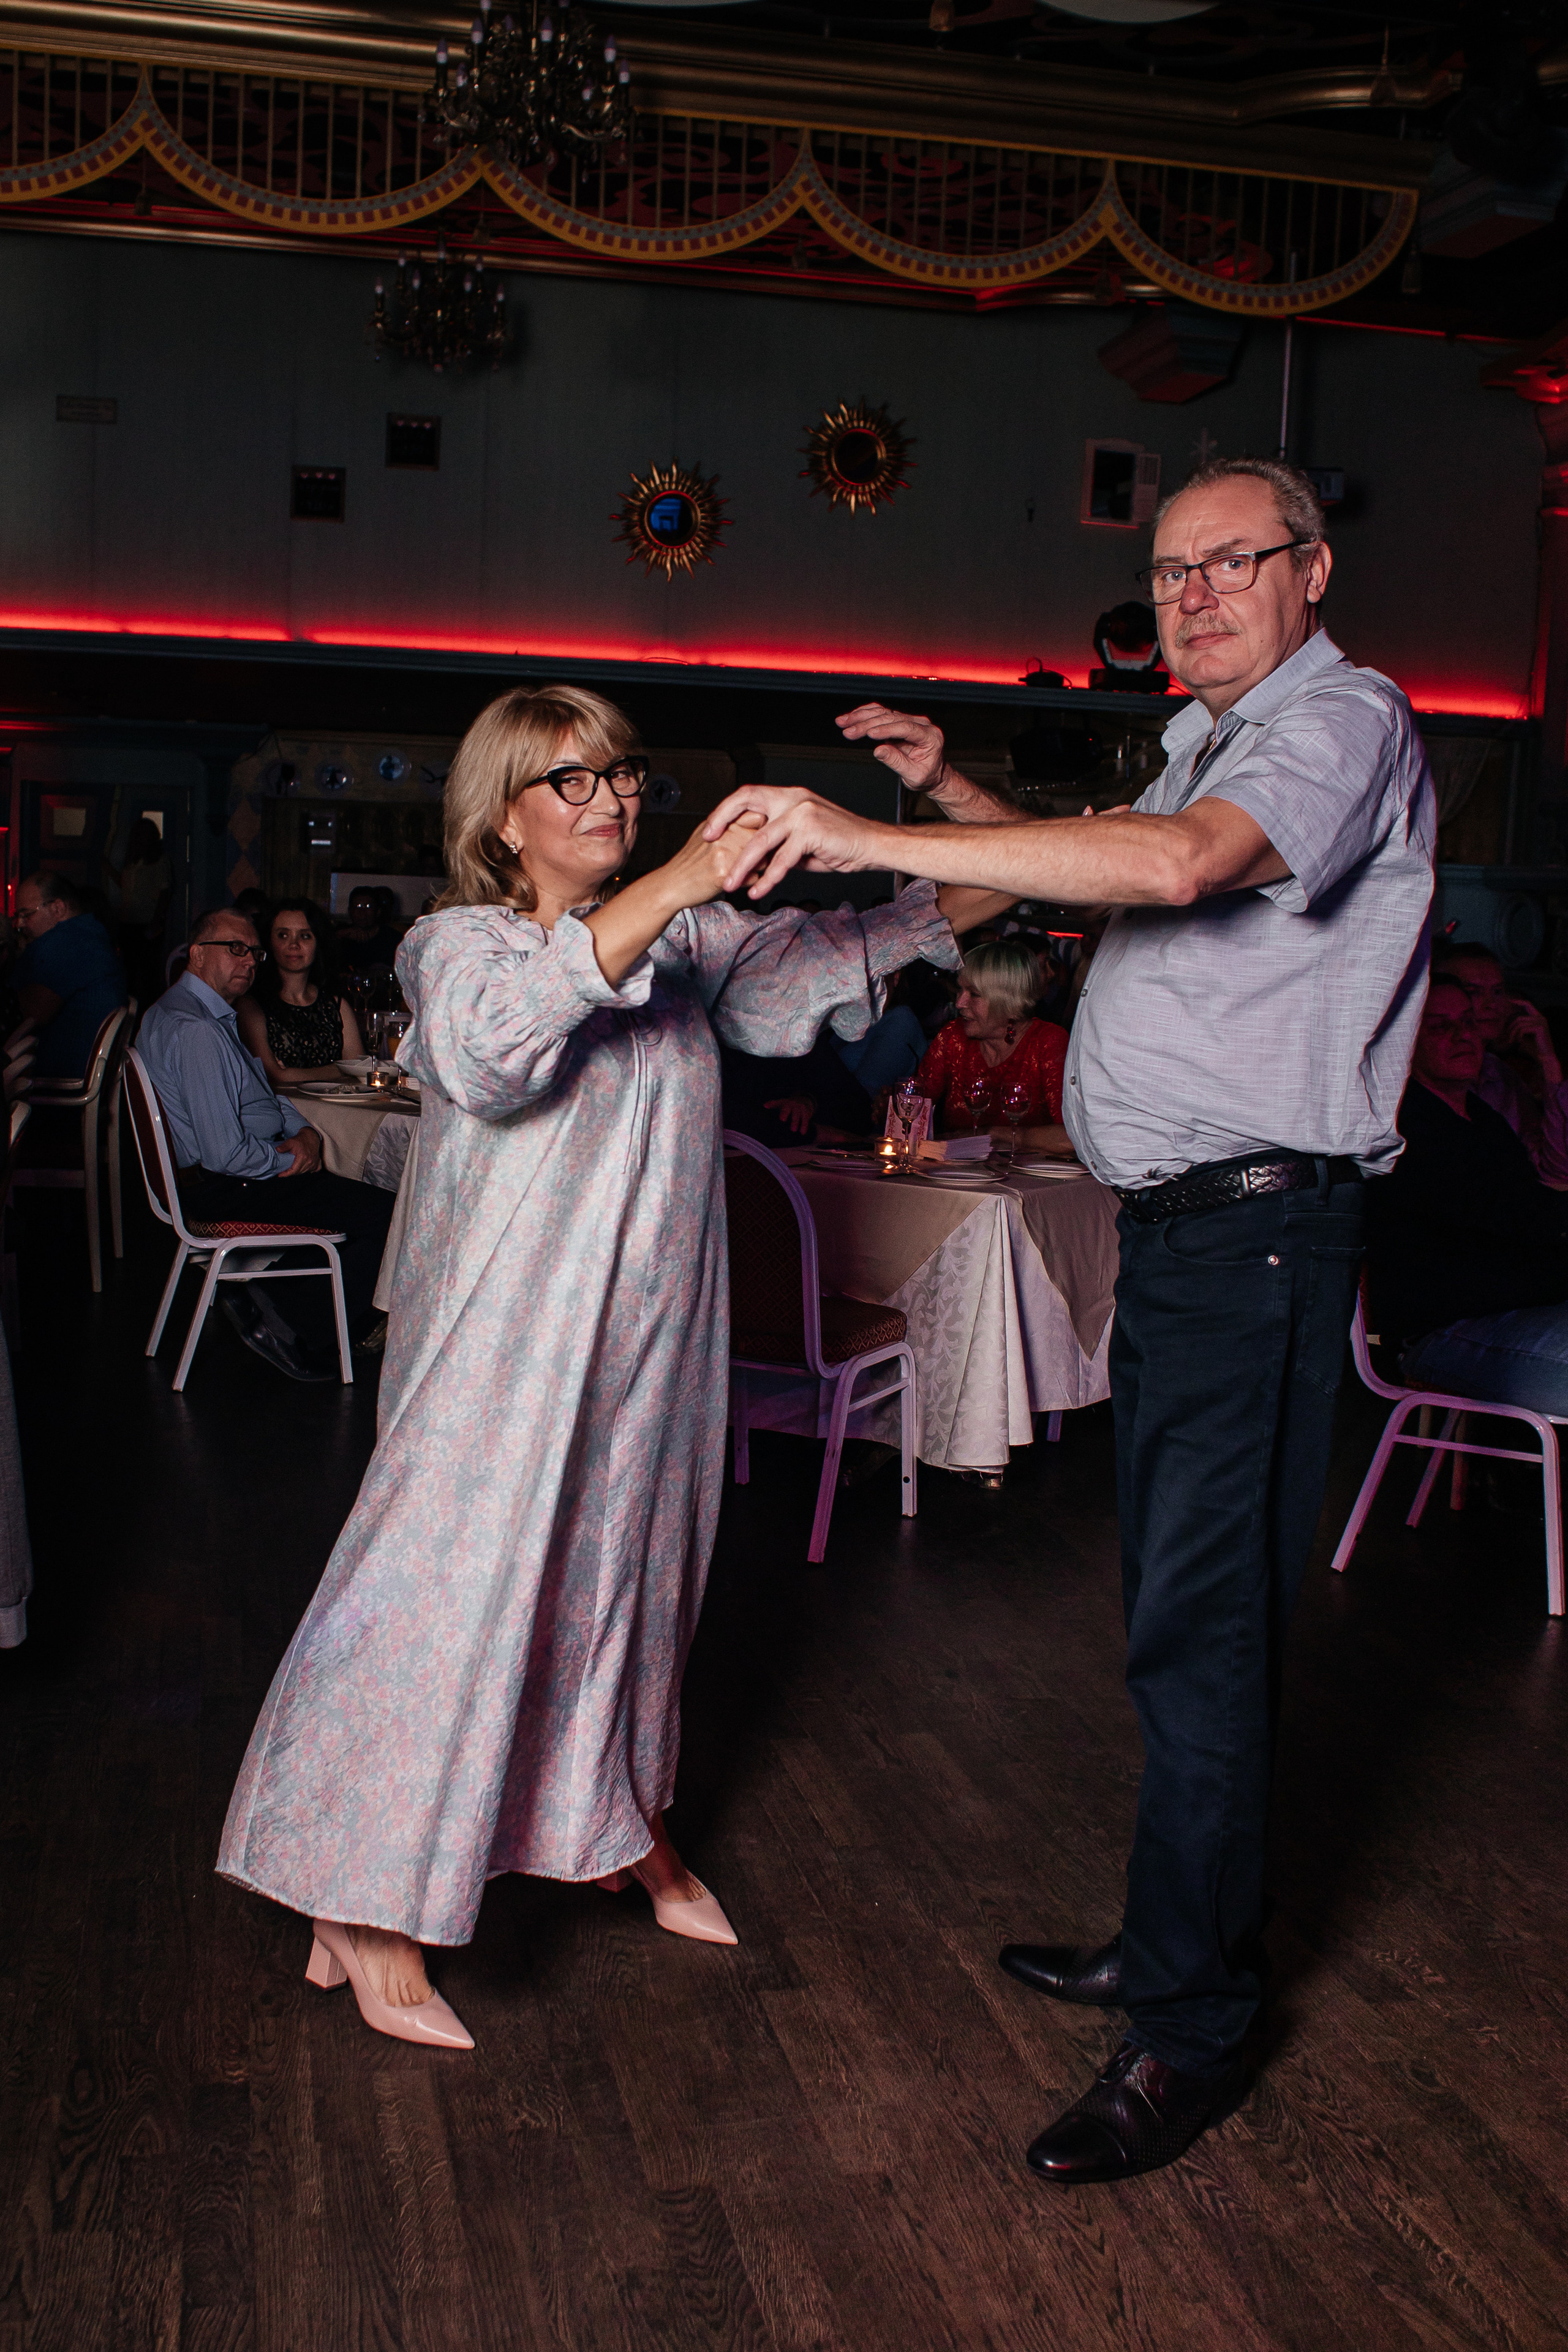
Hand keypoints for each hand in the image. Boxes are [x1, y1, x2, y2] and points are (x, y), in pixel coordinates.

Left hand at [277, 1127, 321, 1176]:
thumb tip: (277, 1150)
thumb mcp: (290, 1141)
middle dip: (291, 1172)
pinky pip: (313, 1170)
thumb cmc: (301, 1139)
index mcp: (303, 1157)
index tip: (280, 1175)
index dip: (286, 1174)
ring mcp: (314, 1163)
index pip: (294, 1170)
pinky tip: (305, 1168)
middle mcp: (310, 1161)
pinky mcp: (317, 1162)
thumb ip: (283, 1146)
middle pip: (299, 1172)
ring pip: (305, 1172)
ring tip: (293, 1168)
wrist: (311, 1136)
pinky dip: (309, 1170)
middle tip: (285, 1170)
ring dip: (298, 1171)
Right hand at [656, 811, 766, 910]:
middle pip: (765, 838)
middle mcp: (726, 833)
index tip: (760, 837)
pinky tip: (734, 881)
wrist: (673, 883)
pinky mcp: (726, 871)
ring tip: (740, 871)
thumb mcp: (705, 834)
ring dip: (758, 868)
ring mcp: (727, 852)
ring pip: (763, 859)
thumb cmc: (689, 862)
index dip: (763, 828)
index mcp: (722, 823)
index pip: (757, 816)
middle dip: (764, 850)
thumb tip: (750, 818)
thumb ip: (726, 826)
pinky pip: (753, 877)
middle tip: (753, 860)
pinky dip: (748, 882)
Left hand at [704, 786, 892, 898]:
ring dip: (742, 865)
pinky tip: (758, 891)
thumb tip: (752, 860)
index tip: (710, 829)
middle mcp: (794, 798)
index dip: (726, 810)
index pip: (749, 794)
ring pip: (761, 840)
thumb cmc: (838, 843)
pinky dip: (768, 878)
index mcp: (789, 796)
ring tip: (730, 884)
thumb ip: (776, 844)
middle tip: (707, 844)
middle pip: (747, 803)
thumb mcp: (800, 842)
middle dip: (721, 821)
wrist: (871, 846)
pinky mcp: (811, 831)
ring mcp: (802, 813)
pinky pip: (782, 860)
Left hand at [764, 1094, 816, 1135]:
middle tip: (782, 1119)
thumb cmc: (789, 1104)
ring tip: (793, 1130)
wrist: (804, 1099)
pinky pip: (806, 1119)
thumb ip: (773, 1104)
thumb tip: (764, 1105)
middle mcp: (793, 1104)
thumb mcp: (781, 1103)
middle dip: (785, 1113)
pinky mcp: (807, 1113)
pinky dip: (804, 1126)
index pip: (779, 1103)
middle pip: (788, 1109)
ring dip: (796, 1122)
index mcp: (785, 1103)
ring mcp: (800, 1108)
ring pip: (798, 1115)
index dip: (774, 1105)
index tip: (772, 1111)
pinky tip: (802, 1132)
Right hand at [836, 703, 946, 791]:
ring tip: (842, 722)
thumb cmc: (926, 776)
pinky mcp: (899, 721)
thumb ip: (897, 762)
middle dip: (867, 724)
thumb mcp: (914, 776)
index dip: (887, 730)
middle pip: (891, 718)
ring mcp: (910, 720)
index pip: (906, 728)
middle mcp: (921, 724)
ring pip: (883, 713)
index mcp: (930, 736)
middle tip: (848, 732)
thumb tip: (878, 751)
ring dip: (861, 717)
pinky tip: (850, 718)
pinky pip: (880, 714)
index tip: (869, 734)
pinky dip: (864, 715)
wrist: (933, 774)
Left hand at [1504, 996, 1562, 1086]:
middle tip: (1506, 1037)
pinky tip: (1518, 1042)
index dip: (1518, 1001)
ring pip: (1519, 1024)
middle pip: (1518, 1018)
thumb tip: (1506, 1022)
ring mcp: (1541, 1022)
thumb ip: (1518, 1027)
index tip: (1509, 1000)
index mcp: (1538, 1017)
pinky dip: (1517, 1036)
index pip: (1528, 1004)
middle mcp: (1541, 1017)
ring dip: (1512, 1034)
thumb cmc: (1533, 1047)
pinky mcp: (1540, 1028)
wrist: (1544, 1057)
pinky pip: (1522, 1029)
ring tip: (1511, 1041)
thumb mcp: (1523, 1035)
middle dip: (1510, 1028)